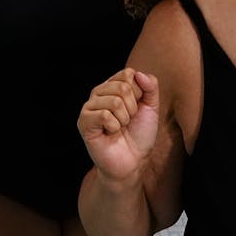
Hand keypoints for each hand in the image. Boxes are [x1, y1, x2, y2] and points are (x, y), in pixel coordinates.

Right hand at [79, 68, 160, 182]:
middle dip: (132, 108)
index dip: (139, 93)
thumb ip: (150, 87)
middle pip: (123, 87)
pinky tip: (110, 133)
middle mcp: (99, 92)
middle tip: (128, 121)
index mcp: (113, 86)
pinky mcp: (84, 122)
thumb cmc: (139, 134)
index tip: (136, 109)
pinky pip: (104, 115)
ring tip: (119, 128)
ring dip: (124, 119)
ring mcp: (90, 107)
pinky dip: (114, 127)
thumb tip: (139, 73)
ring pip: (114, 101)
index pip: (128, 74)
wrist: (132, 161)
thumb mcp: (151, 108)